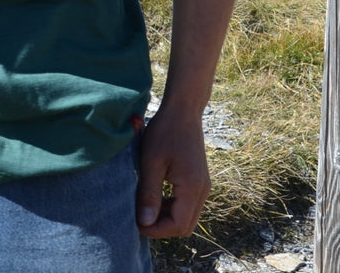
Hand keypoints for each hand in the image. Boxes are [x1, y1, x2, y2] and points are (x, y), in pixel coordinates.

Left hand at [135, 106, 210, 237]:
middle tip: (138, 218)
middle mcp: (203, 191)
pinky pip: (187, 204)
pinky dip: (172, 206)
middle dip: (161, 227)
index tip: (136, 224)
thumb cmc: (165, 132)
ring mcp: (203, 186)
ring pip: (187, 216)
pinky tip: (154, 195)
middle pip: (185, 225)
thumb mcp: (151, 162)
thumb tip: (145, 222)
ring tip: (143, 206)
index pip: (178, 225)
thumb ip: (149, 193)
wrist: (183, 110)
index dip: (156, 230)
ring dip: (166, 217)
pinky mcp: (199, 180)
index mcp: (192, 188)